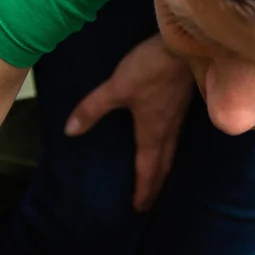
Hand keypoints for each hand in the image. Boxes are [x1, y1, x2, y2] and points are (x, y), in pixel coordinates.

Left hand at [63, 33, 194, 213]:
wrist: (184, 47)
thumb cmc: (150, 69)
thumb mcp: (116, 88)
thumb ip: (93, 109)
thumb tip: (70, 131)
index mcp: (152, 133)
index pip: (147, 169)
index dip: (143, 190)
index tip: (140, 208)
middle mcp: (168, 131)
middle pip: (163, 166)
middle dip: (156, 186)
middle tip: (150, 202)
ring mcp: (178, 118)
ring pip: (172, 153)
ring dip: (164, 170)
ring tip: (159, 179)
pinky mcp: (183, 104)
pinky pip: (176, 137)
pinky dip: (169, 150)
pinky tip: (167, 143)